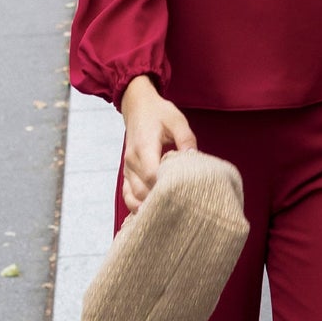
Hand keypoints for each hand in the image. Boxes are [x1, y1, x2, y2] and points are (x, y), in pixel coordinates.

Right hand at [120, 75, 196, 213]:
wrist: (138, 106)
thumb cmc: (159, 113)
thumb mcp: (177, 121)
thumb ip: (186, 139)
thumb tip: (194, 158)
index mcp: (144, 148)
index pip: (152, 175)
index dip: (166, 188)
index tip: (184, 195)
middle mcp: (132, 160)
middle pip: (142, 191)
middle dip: (159, 201)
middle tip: (181, 209)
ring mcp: (127, 168)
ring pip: (133, 196)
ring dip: (148, 206)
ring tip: (168, 214)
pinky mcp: (127, 172)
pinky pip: (127, 194)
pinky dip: (136, 205)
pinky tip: (151, 212)